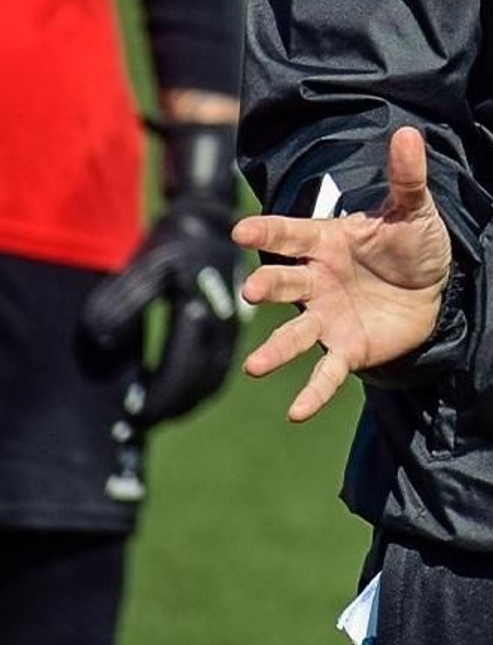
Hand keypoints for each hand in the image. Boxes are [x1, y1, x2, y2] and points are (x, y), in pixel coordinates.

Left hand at [81, 195, 238, 425]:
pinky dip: (201, 386)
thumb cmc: (168, 246)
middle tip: (140, 423)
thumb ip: (119, 310)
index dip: (158, 397)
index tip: (133, 415)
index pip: (180, 368)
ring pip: (216, 377)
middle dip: (172, 406)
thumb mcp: (139, 271)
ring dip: (188, 400)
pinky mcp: (235, 325)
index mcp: (198, 309)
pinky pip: (221, 365)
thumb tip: (104, 352)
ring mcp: (233, 325)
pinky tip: (179, 394)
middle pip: (202, 380)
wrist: (207, 222)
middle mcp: (222, 322)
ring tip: (158, 414)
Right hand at [234, 127, 452, 421]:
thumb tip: (406, 133)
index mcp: (326, 242)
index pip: (291, 234)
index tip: (241, 230)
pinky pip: (327, 372)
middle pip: (286, 283)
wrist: (436, 289)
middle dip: (269, 287)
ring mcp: (328, 317)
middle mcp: (318, 281)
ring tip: (255, 367)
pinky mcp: (347, 349)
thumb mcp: (415, 210)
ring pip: (295, 334)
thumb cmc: (414, 245)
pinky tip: (296, 413)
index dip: (267, 232)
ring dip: (275, 350)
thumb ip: (406, 177)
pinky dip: (312, 392)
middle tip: (251, 292)